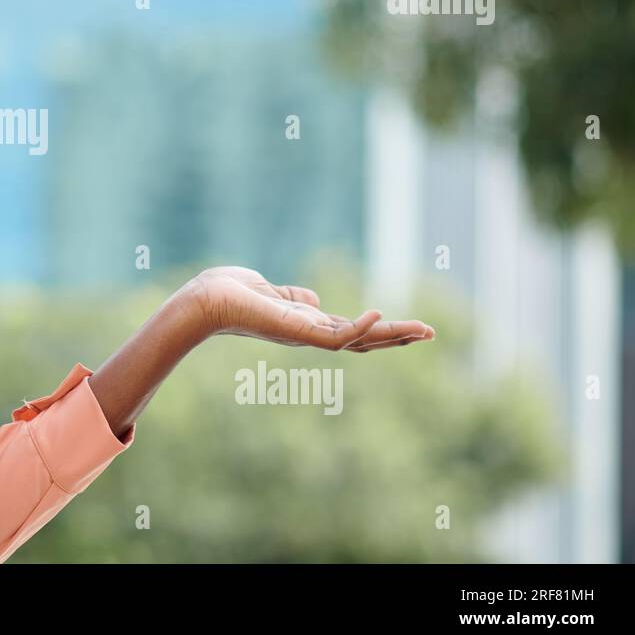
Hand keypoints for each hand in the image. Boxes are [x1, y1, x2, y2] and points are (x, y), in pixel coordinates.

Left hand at [187, 266, 433, 351]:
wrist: (204, 300)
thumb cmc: (227, 294)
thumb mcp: (269, 292)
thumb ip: (293, 299)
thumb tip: (314, 302)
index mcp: (305, 325)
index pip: (351, 332)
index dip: (380, 330)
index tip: (410, 327)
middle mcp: (308, 335)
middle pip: (363, 341)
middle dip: (397, 338)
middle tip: (431, 333)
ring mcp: (304, 336)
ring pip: (358, 342)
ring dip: (391, 336)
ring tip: (422, 330)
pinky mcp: (297, 332)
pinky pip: (336, 336)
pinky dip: (359, 328)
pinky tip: (378, 315)